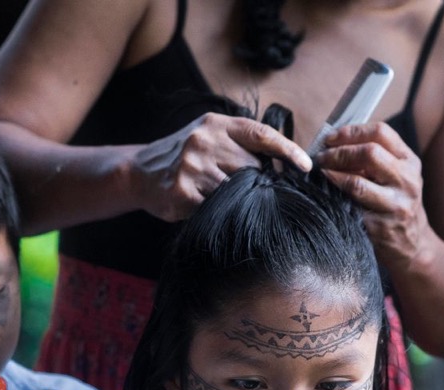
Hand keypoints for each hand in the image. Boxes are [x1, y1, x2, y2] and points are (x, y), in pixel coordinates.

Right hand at [132, 113, 311, 221]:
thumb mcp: (210, 137)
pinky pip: (215, 207)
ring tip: (219, 197)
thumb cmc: (184, 156)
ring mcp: (192, 166)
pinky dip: (216, 211)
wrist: (137, 172)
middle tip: (245, 191)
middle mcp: (204, 140)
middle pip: (251, 168)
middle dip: (254, 182)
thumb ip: (241, 145)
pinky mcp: (182, 191)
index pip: (261, 134)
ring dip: (235, 200)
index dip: (287, 150)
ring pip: (235, 190)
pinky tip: (205, 207)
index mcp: (216, 124)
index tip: (306, 166)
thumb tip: (283, 166)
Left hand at [315, 122, 429, 272]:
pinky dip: (333, 200)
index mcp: (410, 162)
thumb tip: (333, 142)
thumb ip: (376, 157)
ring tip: (320, 173)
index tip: (330, 138)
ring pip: (357, 183)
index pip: (380, 133)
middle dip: (339, 153)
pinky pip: (350, 209)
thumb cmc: (396, 203)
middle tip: (321, 157)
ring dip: (332, 176)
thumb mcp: (397, 176)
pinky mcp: (381, 228)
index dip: (351, 132)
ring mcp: (395, 206)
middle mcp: (407, 181)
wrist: (414, 246)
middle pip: (369, 153)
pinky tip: (324, 196)